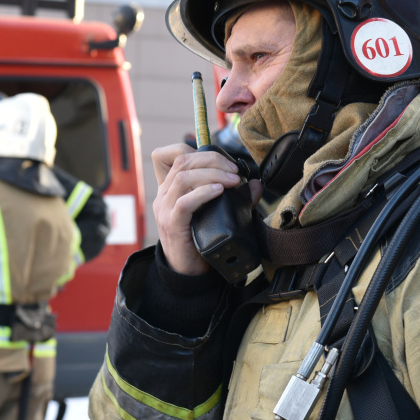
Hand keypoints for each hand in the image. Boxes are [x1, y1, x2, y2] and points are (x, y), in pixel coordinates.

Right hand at [151, 143, 261, 274]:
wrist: (189, 271)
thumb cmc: (201, 239)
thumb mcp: (218, 213)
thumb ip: (236, 198)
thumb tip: (256, 184)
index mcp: (170, 187)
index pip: (167, 155)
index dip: (190, 148)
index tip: (219, 159)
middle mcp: (164, 194)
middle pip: (183, 161)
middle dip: (213, 159)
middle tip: (235, 170)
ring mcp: (165, 209)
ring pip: (183, 177)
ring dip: (213, 174)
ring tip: (233, 181)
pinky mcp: (172, 224)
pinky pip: (184, 202)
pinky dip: (204, 192)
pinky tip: (220, 192)